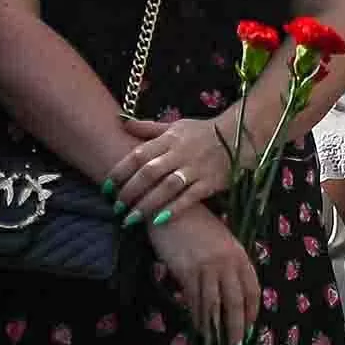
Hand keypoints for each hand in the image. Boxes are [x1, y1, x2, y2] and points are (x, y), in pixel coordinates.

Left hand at [106, 113, 241, 224]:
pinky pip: (190, 197)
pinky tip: (159, 221)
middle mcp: (179, 153)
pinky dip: (174, 209)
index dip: (120, 172)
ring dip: (147, 204)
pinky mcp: (210, 182)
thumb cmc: (201, 132)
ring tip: (130, 219)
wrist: (238, 136)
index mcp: (168, 139)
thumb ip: (148, 128)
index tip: (106, 187)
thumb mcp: (174, 126)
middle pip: (149, 173)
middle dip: (130, 191)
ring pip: (167, 187)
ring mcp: (195, 168)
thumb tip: (121, 123)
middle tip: (116, 207)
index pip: (138, 155)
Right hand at [151, 209, 260, 344]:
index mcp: (240, 255)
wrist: (171, 210)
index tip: (250, 329)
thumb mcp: (223, 241)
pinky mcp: (186, 272)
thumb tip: (233, 292)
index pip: (252, 290)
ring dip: (216, 329)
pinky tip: (198, 329)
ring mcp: (206, 268)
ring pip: (214, 306)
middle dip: (237, 329)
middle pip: (236, 303)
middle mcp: (226, 263)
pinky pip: (194, 300)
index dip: (251, 313)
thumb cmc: (198, 225)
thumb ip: (231, 264)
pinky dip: (197, 317)